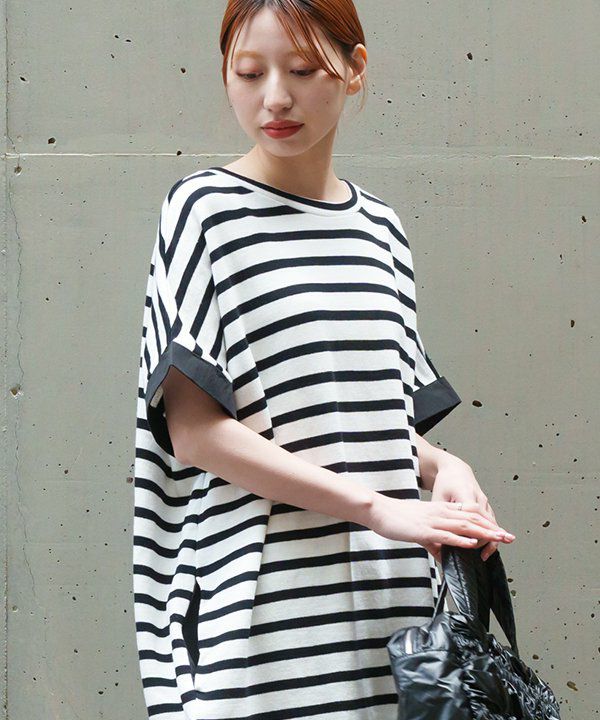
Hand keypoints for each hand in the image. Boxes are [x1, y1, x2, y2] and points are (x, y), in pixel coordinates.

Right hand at [369, 494, 513, 563]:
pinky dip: (461, 539)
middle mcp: (440, 513)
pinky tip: (472, 543)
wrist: (378, 510)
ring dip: (484, 533)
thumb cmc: (396, 519)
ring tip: (499, 539)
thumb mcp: (419, 530)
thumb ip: (433, 541)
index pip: (469, 515)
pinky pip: (446, 534)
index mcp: (440, 510)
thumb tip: (443, 555)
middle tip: (509, 537)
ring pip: (464, 526)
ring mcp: (433, 520)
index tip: (500, 531)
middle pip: (472, 519)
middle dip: (492, 528)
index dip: (486, 522)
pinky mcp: (424, 530)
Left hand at [430, 456, 514, 561]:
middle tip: (488, 553)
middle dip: (491, 537)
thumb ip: (439, 518)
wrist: (454, 468)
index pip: (473, 518)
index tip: (472, 546)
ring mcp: (483, 500)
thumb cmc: (445, 482)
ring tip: (490, 552)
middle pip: (487, 521)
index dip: (473, 533)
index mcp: (465, 495)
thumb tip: (437, 538)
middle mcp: (477, 498)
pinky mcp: (484, 503)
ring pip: (491, 521)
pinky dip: (490, 531)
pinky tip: (490, 542)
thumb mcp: (438, 498)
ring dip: (493, 536)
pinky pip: (490, 519)